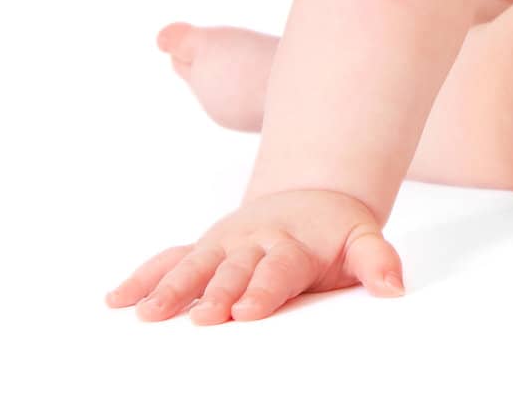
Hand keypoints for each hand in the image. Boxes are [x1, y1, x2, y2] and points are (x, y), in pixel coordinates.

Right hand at [104, 189, 405, 323]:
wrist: (313, 195)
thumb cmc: (336, 232)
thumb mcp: (364, 239)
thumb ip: (378, 262)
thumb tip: (395, 289)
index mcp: (292, 245)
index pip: (277, 270)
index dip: (262, 290)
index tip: (247, 311)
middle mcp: (253, 242)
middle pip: (232, 269)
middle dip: (216, 292)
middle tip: (200, 317)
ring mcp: (225, 243)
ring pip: (194, 264)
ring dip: (171, 288)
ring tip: (147, 313)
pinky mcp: (205, 248)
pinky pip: (170, 259)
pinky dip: (144, 277)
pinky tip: (118, 300)